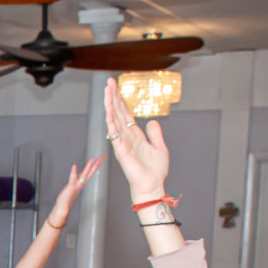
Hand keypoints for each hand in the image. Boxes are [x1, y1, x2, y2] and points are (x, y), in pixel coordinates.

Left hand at [46, 157, 103, 226]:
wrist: (63, 206)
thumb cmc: (68, 196)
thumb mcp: (75, 185)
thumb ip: (78, 180)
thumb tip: (81, 174)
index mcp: (83, 181)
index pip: (92, 171)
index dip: (98, 164)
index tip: (103, 157)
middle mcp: (81, 183)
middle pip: (91, 171)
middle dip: (97, 163)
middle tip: (103, 156)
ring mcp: (77, 185)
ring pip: (84, 175)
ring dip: (88, 167)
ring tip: (92, 159)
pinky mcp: (70, 187)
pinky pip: (72, 179)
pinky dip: (73, 172)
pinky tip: (74, 166)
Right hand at [103, 78, 170, 201]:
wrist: (152, 185)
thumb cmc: (155, 171)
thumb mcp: (160, 147)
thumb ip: (155, 133)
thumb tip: (152, 121)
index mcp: (135, 136)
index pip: (126, 114)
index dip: (121, 101)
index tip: (117, 88)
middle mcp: (126, 137)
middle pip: (118, 112)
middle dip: (113, 97)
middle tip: (109, 82)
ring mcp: (122, 143)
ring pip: (114, 119)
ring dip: (110, 104)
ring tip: (107, 90)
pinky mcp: (121, 150)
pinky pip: (114, 133)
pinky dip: (111, 121)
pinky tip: (108, 109)